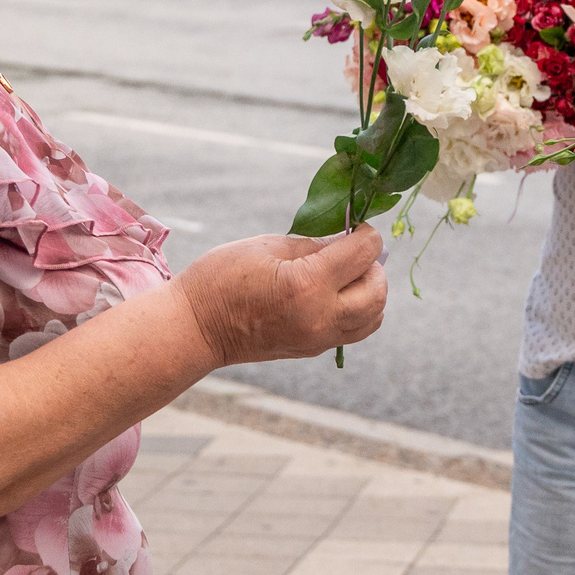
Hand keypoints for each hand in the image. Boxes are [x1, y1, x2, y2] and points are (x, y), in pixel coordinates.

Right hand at [173, 226, 388, 365]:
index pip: (364, 254)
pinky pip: (355, 330)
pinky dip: (359, 310)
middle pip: (378, 290)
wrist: (195, 328)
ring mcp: (318, 339)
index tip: (355, 225)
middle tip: (352, 250)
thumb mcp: (268, 245)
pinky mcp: (313, 349)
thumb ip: (315, 243)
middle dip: (373, 264)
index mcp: (308, 285)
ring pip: (374, 316)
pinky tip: (336, 293)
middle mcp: (321, 317)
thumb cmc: (221, 278)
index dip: (365, 234)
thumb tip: (347, 239)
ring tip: (346, 273)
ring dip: (370, 290)